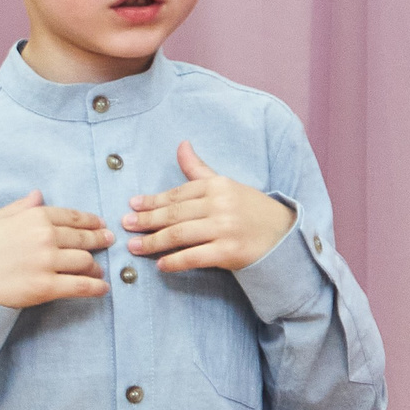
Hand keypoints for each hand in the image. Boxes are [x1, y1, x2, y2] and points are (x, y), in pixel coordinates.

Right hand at [0, 191, 114, 308]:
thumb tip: (38, 194)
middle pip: (84, 239)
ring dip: (95, 267)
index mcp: (35, 217)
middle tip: (108, 242)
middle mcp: (45, 237)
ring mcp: (47, 263)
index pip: (73, 217)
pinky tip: (102, 288)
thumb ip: (20, 207)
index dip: (91, 221)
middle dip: (99, 240)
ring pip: (86, 262)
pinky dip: (95, 288)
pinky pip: (81, 286)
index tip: (100, 225)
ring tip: (98, 270)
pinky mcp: (46, 287)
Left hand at [123, 142, 294, 272]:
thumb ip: (199, 169)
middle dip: (146, 220)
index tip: (132, 205)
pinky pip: (195, 257)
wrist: (283, 235)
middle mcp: (220, 205)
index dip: (153, 201)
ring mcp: (225, 229)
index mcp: (218, 186)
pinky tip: (160, 264)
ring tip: (135, 246)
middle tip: (125, 225)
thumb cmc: (249, 209)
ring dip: (153, 242)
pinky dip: (176, 261)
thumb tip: (181, 145)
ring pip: (180, 235)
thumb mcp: (226, 185)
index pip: (177, 194)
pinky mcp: (229, 251)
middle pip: (174, 214)